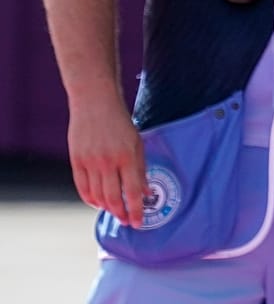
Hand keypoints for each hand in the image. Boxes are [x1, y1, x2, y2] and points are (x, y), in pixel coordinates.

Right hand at [67, 99, 144, 227]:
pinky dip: (89, 199)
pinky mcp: (76, 160)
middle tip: (126, 221)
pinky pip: (82, 187)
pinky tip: (97, 204)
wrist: (95, 103)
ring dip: (106, 208)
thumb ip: (140, 168)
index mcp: (127, 156)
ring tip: (114, 212)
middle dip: (121, 213)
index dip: (136, 210)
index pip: (132, 191)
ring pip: (96, 195)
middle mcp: (108, 161)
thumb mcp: (137, 142)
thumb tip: (145, 192)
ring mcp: (90, 162)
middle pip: (113, 197)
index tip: (138, 222)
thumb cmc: (120, 123)